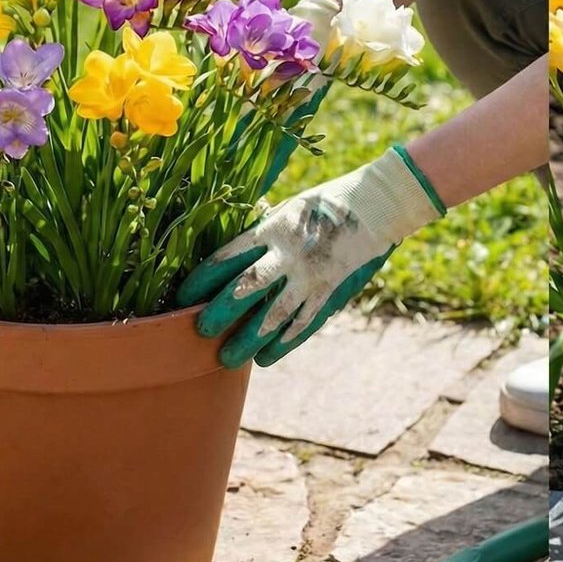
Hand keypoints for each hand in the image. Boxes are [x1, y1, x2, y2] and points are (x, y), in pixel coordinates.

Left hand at [177, 145, 444, 367]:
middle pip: (245, 289)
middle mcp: (289, 255)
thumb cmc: (327, 203)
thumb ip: (262, 233)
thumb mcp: (288, 209)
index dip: (202, 279)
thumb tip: (230, 254)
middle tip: (200, 331)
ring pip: (274, 316)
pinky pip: (303, 324)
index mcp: (273, 229)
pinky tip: (265, 357)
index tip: (184, 296)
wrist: (378, 206)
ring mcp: (311, 277)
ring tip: (228, 358)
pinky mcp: (330, 292)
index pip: (228, 258)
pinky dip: (283, 343)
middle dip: (220, 313)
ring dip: (248, 340)